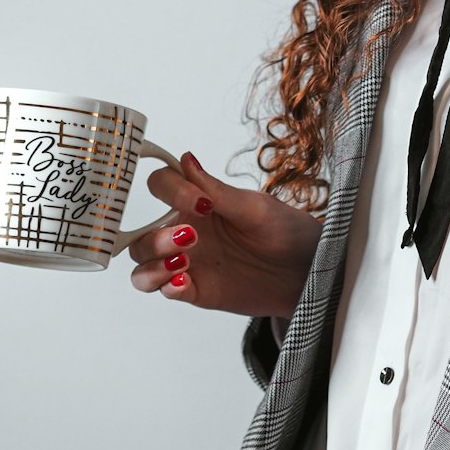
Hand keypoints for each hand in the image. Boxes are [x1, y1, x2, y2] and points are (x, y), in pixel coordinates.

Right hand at [127, 151, 322, 318]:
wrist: (308, 272)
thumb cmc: (287, 232)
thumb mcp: (255, 209)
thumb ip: (217, 191)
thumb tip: (185, 158)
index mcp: (198, 202)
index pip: (161, 185)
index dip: (170, 191)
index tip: (200, 203)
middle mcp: (186, 230)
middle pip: (140, 232)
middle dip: (155, 237)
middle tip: (190, 239)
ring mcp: (188, 262)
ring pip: (142, 264)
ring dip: (152, 262)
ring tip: (183, 263)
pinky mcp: (196, 290)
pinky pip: (164, 290)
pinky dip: (166, 286)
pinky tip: (184, 283)